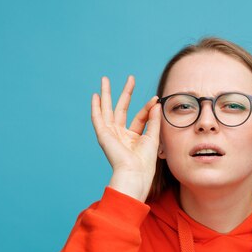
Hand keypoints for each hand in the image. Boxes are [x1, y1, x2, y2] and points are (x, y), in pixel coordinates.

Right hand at [91, 75, 161, 200]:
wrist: (134, 173)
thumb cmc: (145, 162)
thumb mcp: (152, 137)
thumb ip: (154, 119)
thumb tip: (156, 102)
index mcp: (133, 138)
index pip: (140, 117)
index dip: (147, 107)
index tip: (155, 99)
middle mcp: (121, 135)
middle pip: (122, 109)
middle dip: (126, 93)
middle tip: (130, 78)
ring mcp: (111, 135)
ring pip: (107, 110)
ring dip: (107, 94)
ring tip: (105, 79)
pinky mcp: (103, 135)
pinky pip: (97, 119)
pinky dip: (95, 107)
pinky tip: (95, 96)